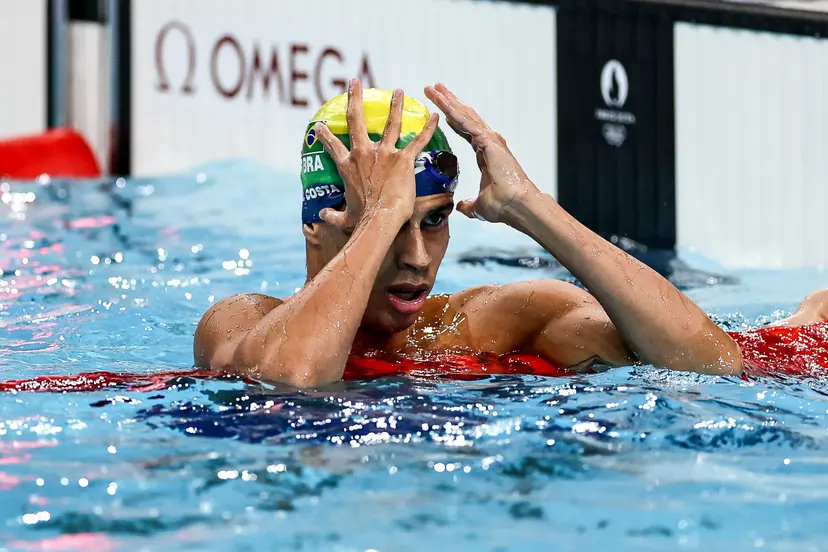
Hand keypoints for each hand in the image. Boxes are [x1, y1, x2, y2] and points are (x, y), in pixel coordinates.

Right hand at [314, 78, 438, 231]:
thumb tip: (321, 216)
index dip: (324, 134)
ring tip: (398, 90)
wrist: (379, 220)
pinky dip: (428, 128)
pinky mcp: (403, 159)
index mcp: (348, 166)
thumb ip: (333, 216)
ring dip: (395, 105)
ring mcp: (384, 154)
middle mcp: (364, 154)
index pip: (332, 146)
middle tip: (354, 81)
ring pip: (390, 123)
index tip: (319, 125)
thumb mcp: (344, 218)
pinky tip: (435, 116)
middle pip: (356, 120)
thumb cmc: (362, 220)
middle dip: (355, 98)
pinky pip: (418, 140)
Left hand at [424, 83, 536, 222]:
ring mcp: (489, 140)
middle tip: (433, 89)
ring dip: (448, 101)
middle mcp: (488, 143)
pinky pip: (467, 123)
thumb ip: (469, 204)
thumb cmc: (504, 206)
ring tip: (433, 88)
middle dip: (449, 102)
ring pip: (464, 115)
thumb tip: (461, 207)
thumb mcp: (479, 205)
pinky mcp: (489, 141)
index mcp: (486, 154)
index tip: (441, 110)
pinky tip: (442, 102)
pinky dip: (454, 111)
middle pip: (464, 117)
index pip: (466, 131)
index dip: (453, 120)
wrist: (517, 206)